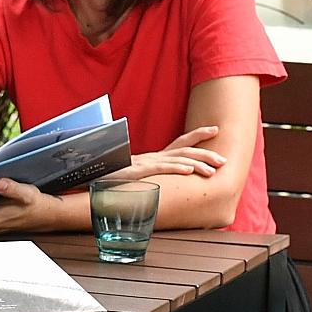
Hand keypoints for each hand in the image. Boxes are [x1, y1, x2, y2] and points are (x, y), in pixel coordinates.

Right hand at [105, 126, 224, 180]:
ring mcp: (145, 163)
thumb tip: (159, 183)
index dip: (197, 134)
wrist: (87, 176)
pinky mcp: (137, 171)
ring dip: (197, 163)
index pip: (178, 143)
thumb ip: (144, 177)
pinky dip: (177, 168)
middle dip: (206, 153)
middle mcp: (151, 157)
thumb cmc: (107, 178)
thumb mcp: (131, 177)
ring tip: (214, 169)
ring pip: (176, 160)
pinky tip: (190, 171)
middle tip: (224, 159)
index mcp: (151, 158)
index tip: (215, 129)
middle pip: (183, 150)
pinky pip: (161, 169)